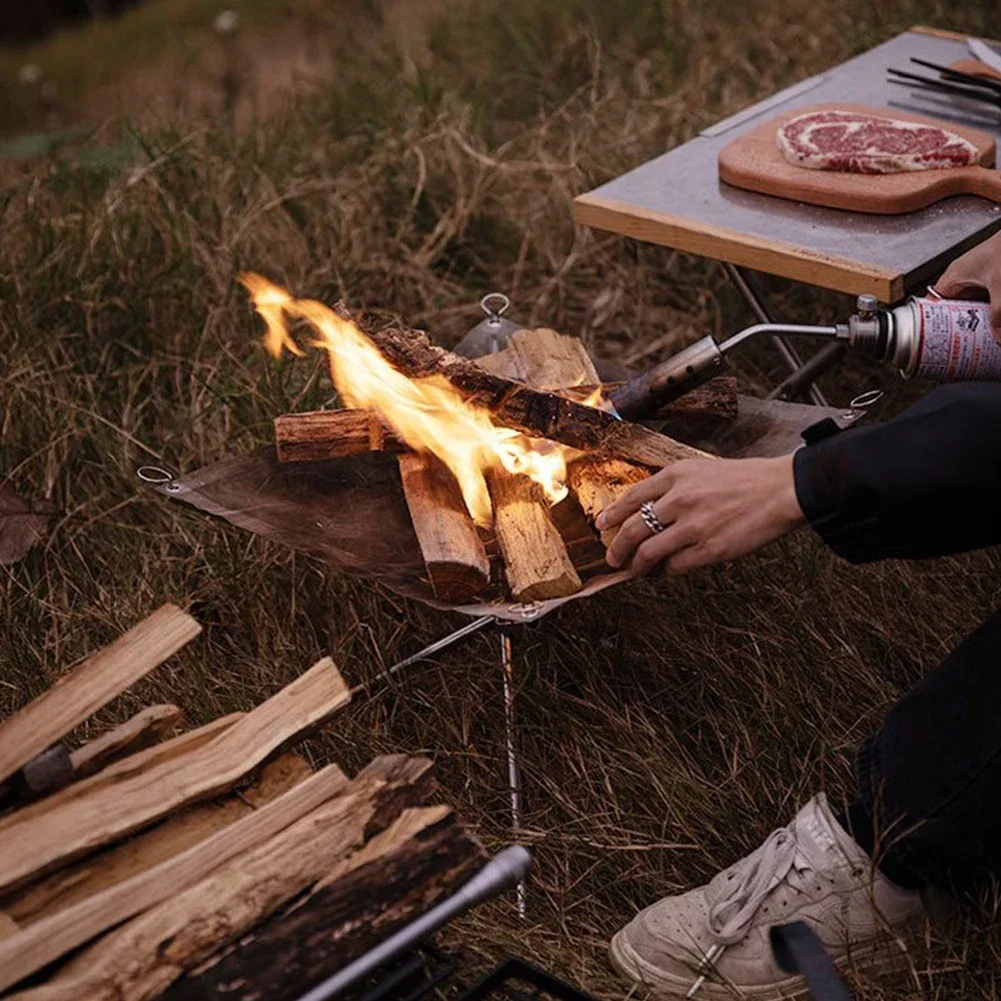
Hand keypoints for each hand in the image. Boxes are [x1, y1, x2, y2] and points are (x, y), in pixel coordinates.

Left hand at [595, 454, 806, 574]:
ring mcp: (693, 526)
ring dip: (636, 565)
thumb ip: (673, 488)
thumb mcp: (701, 470)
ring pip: (648, 552)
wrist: (780, 490)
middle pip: (632, 529)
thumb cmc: (744, 481)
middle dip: (616, 548)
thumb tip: (648, 513)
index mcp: (675, 475)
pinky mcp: (709, 549)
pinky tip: (666, 570)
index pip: (631, 497)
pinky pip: (675, 566)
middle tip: (611, 558)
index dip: (611, 515)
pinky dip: (666, 570)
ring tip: (634, 570)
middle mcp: (679, 499)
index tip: (600, 526)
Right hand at [935, 230, 1000, 334]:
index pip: (932, 305)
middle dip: (958, 327)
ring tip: (979, 337)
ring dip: (976, 321)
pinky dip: (989, 312)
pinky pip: (985, 301)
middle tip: (962, 344)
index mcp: (954, 275)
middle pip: (953, 310)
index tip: (936, 341)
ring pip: (971, 307)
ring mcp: (980, 278)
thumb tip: (998, 338)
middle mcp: (964, 277)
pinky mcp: (993, 279)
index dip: (931, 324)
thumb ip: (999, 315)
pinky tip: (995, 323)